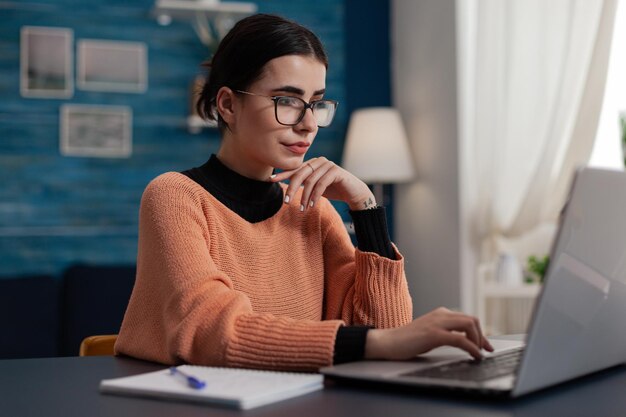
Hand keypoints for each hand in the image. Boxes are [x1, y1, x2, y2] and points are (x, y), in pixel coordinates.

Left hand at [270, 157, 375, 210]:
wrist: (354, 193)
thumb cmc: (334, 190)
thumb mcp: (315, 187)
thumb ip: (304, 184)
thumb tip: (288, 188)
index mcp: (312, 163)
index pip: (295, 169)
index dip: (283, 174)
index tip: (271, 180)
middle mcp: (319, 161)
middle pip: (300, 174)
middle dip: (292, 189)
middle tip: (286, 202)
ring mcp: (328, 165)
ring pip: (310, 181)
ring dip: (304, 197)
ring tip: (302, 209)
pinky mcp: (336, 171)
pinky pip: (321, 184)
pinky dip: (315, 196)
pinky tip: (311, 205)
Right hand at [364, 307, 493, 360]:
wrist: (388, 342)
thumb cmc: (407, 341)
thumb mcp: (430, 332)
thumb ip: (445, 332)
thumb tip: (463, 340)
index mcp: (440, 313)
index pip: (468, 318)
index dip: (480, 332)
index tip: (485, 346)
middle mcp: (440, 314)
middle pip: (472, 319)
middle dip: (482, 336)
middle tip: (484, 350)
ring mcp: (437, 323)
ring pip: (469, 325)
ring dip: (478, 340)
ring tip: (478, 354)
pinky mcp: (433, 334)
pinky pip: (460, 339)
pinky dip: (472, 348)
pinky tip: (474, 356)